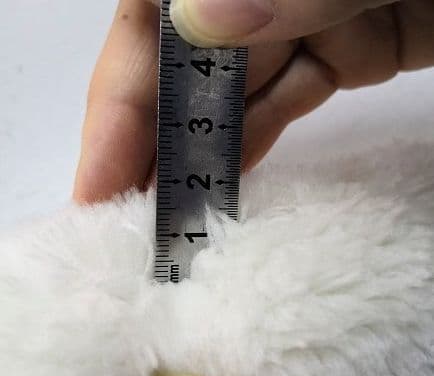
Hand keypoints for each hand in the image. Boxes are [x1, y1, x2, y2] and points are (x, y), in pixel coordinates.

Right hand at [73, 0, 433, 203]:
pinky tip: (221, 189)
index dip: (116, 103)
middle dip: (146, 147)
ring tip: (165, 221)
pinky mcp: (340, 54)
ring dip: (197, 160)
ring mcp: (298, 20)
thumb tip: (202, 20)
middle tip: (122, 221)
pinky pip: (280, 105)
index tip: (97, 181)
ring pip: (231, 96)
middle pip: (180, 68)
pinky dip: (249, 147)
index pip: (147, 24)